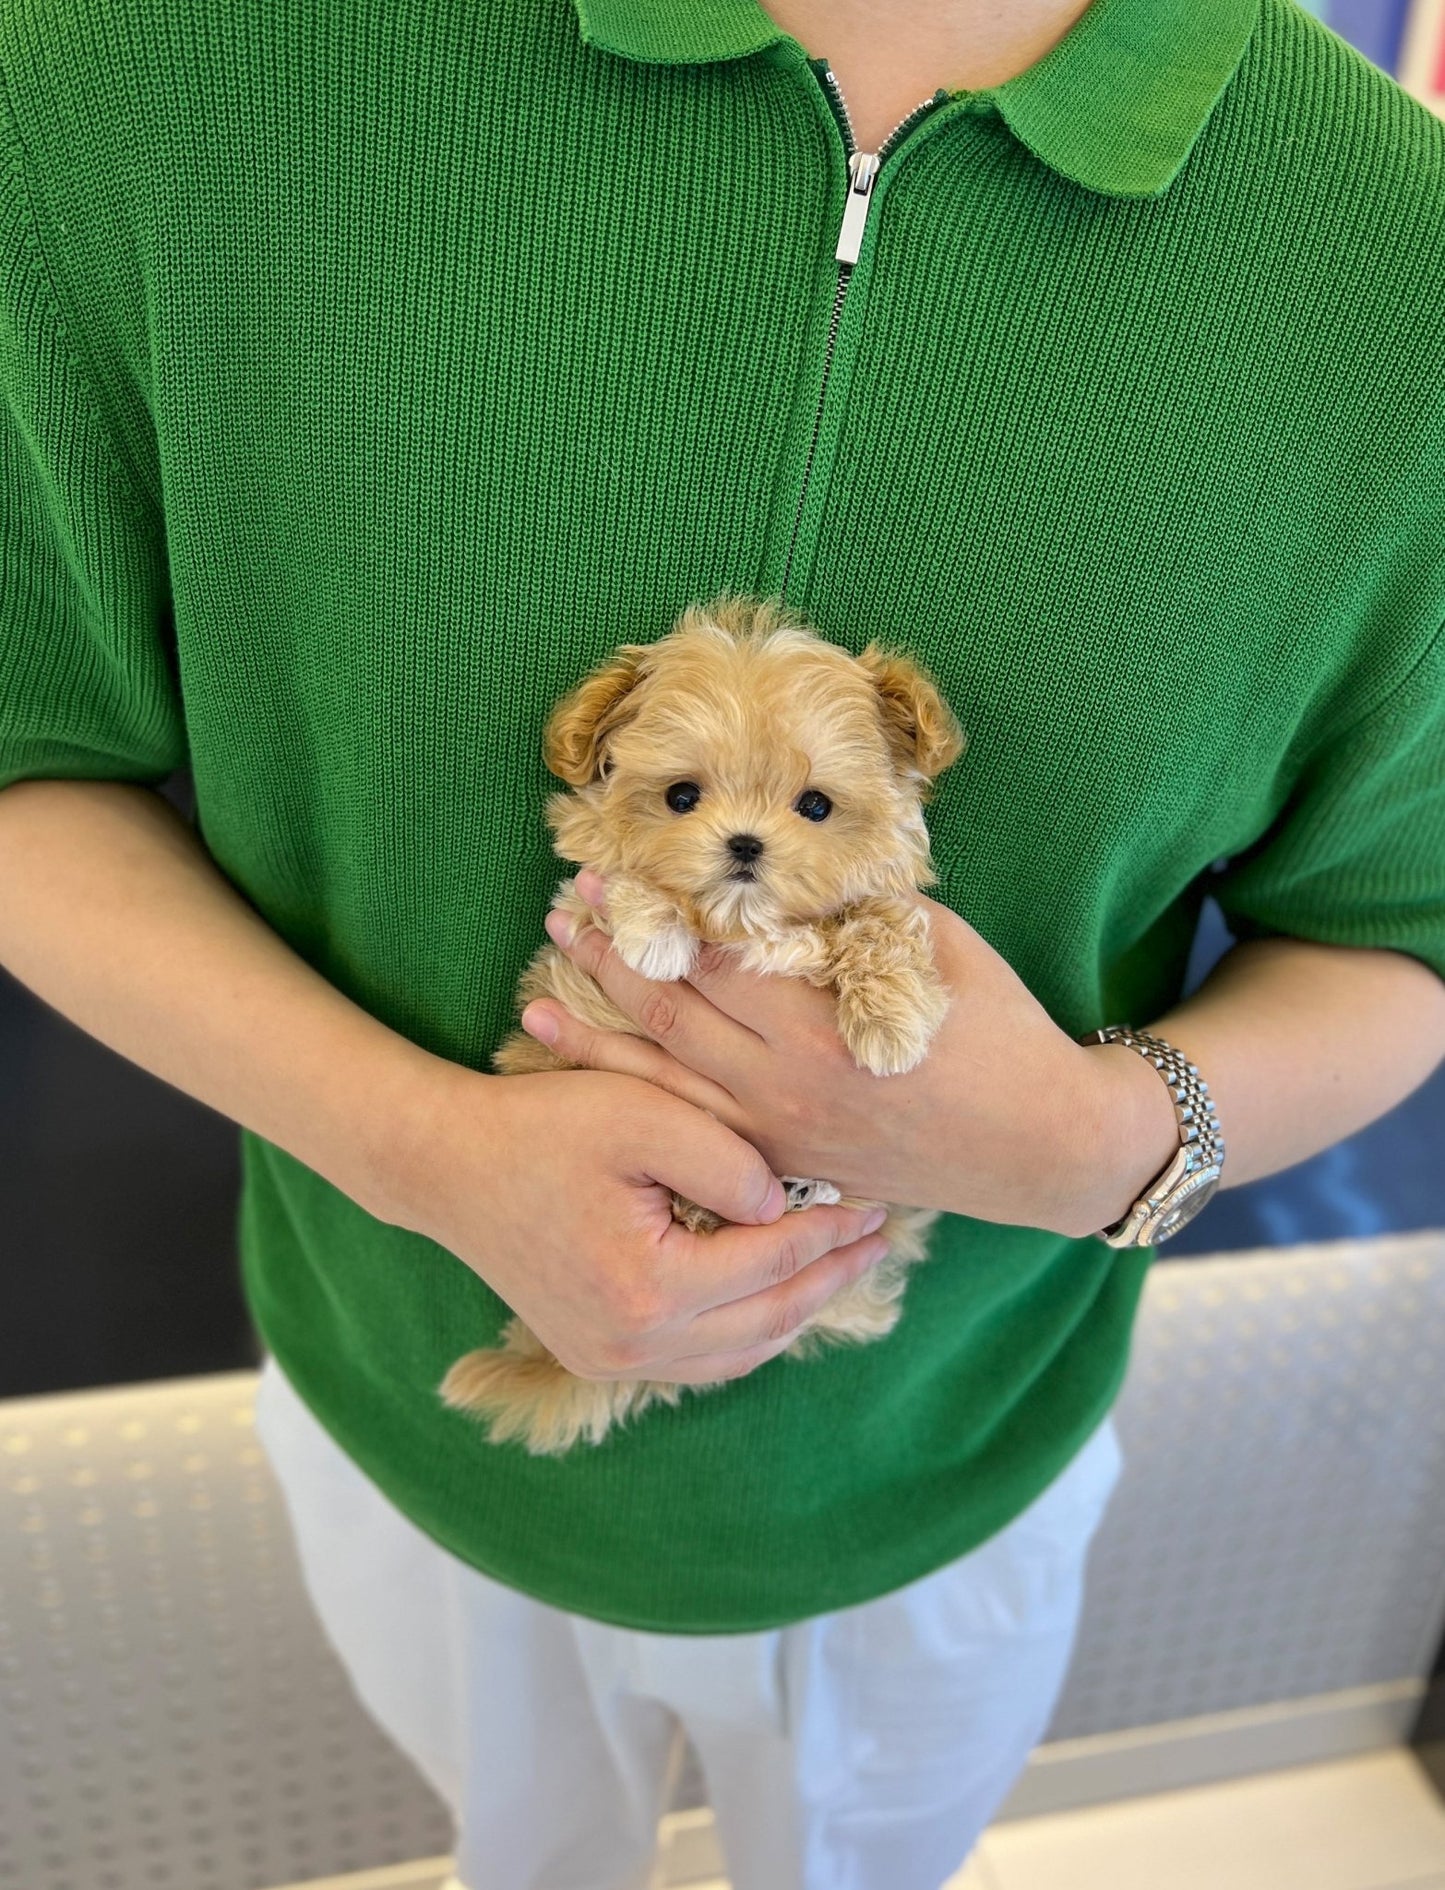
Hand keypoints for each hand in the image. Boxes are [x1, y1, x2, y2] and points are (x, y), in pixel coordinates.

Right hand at [378, 1060, 892, 1384]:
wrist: (448, 1168)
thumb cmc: (541, 1127)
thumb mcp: (641, 1113)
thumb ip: (727, 1160)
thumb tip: (786, 1207)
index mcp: (649, 1286)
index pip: (773, 1260)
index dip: (832, 1228)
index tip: (878, 1200)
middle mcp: (633, 1344)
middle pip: (768, 1320)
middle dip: (830, 1277)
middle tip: (880, 1238)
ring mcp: (611, 1361)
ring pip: (740, 1354)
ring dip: (795, 1310)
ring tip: (840, 1264)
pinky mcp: (597, 1358)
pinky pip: (700, 1360)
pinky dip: (748, 1329)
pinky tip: (775, 1290)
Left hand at [518, 872, 1177, 1236]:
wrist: (1040, 1148)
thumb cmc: (1000, 1033)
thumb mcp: (934, 950)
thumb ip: (852, 914)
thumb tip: (783, 875)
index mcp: (816, 1023)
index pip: (707, 959)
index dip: (648, 914)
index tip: (605, 876)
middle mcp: (781, 1085)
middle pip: (669, 1014)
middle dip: (607, 960)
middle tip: (560, 916)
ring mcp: (777, 1135)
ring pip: (665, 1084)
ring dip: (600, 1039)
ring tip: (538, 1006)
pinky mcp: (785, 1165)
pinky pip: (694, 1132)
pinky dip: (641, 1105)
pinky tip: (603, 1086)